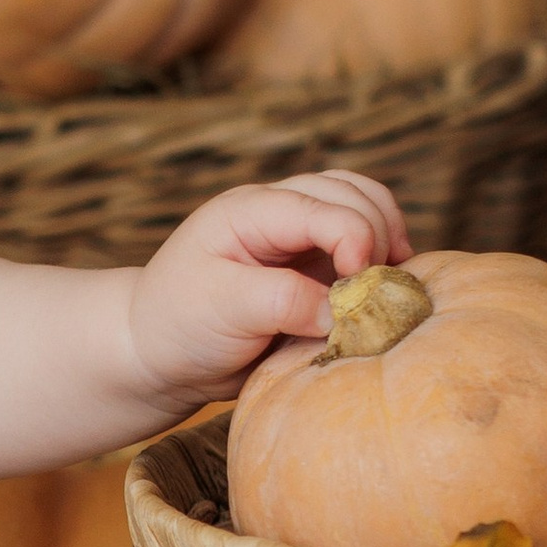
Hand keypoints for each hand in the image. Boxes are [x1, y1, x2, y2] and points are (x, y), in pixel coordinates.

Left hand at [126, 168, 412, 409]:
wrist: (156, 351)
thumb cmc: (178, 323)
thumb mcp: (222, 308)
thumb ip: (284, 301)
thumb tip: (345, 311)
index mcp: (251, 211)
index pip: (324, 206)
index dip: (356, 239)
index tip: (359, 287)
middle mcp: (280, 213)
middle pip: (355, 195)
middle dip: (378, 237)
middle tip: (377, 292)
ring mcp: (300, 237)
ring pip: (366, 210)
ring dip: (388, 242)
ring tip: (390, 286)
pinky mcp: (315, 266)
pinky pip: (364, 248)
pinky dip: (382, 265)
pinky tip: (381, 296)